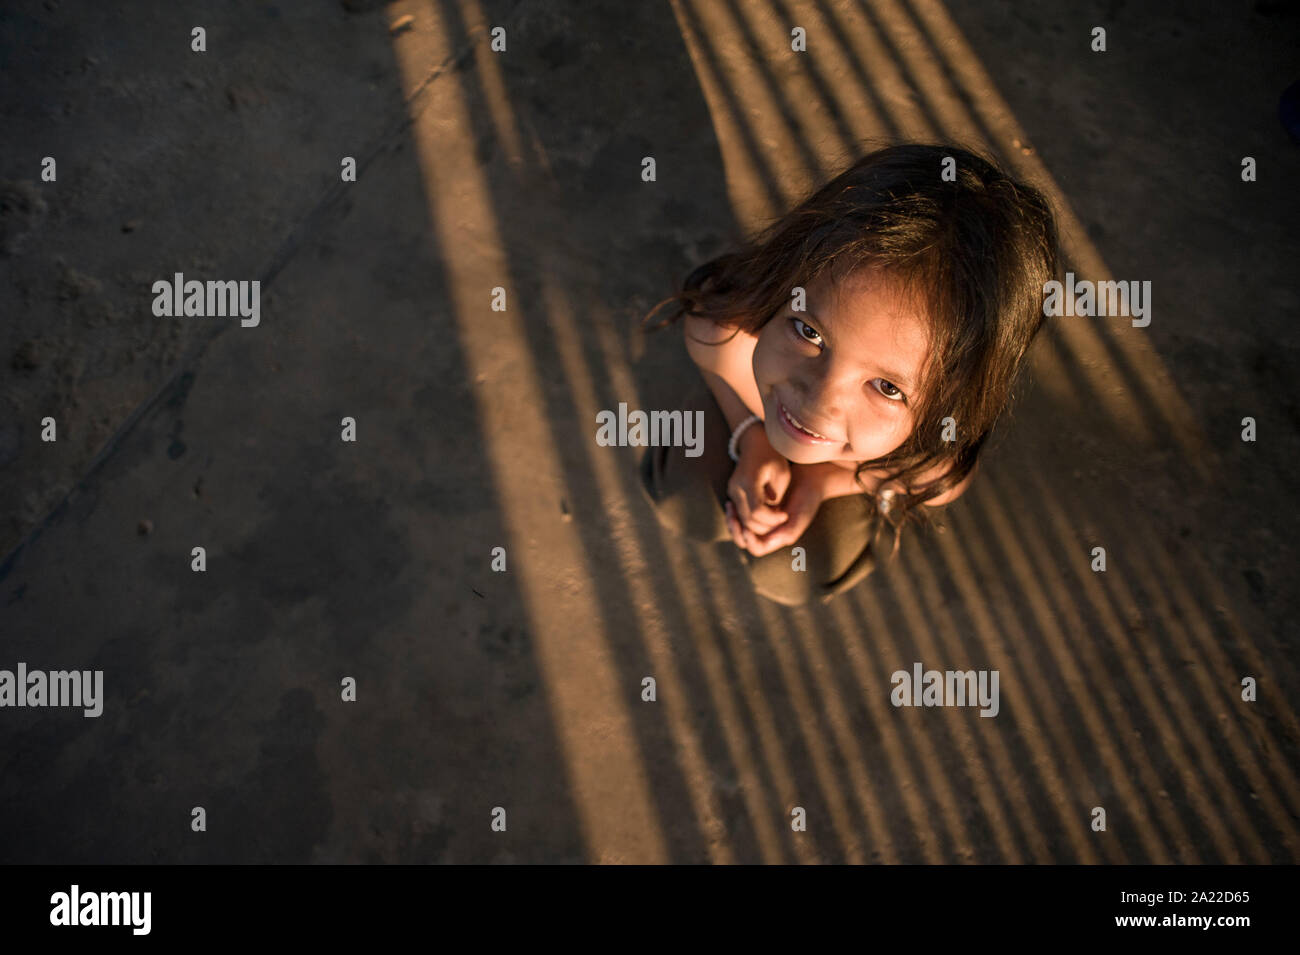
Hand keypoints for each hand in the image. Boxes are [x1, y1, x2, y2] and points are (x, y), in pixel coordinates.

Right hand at [725, 420, 790, 540]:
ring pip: (743, 520)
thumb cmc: (772, 457)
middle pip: (748, 520)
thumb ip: (777, 497)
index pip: (757, 511)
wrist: (755, 444)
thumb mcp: (781, 474)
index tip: (786, 515)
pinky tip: (768, 515)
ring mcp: (732, 492)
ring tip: (776, 518)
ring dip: (760, 524)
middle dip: (766, 525)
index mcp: (748, 481)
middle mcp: (736, 488)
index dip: (772, 519)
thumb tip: (774, 517)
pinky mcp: (733, 495)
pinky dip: (755, 519)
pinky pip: (742, 514)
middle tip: (781, 520)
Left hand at [726, 461, 828, 556]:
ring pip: (741, 527)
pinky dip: (736, 510)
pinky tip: (733, 501)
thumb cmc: (807, 499)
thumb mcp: (799, 516)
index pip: (757, 548)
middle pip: (745, 540)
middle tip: (732, 515)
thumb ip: (787, 532)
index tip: (746, 528)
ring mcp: (763, 519)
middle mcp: (769, 531)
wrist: (810, 479)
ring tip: (730, 506)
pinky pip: (742, 513)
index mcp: (779, 537)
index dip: (749, 541)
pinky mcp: (759, 507)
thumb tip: (767, 542)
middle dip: (736, 530)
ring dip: (734, 519)